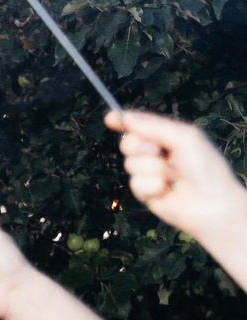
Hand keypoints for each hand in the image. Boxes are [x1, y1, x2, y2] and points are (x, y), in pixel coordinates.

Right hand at [110, 108, 246, 243]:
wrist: (210, 202)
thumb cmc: (205, 167)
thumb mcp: (184, 138)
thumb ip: (154, 126)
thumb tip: (126, 116)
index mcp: (168, 136)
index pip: (142, 125)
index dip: (124, 121)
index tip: (110, 118)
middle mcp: (157, 154)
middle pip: (129, 144)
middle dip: (140, 147)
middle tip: (158, 152)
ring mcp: (150, 173)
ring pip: (131, 165)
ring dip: (153, 169)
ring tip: (173, 176)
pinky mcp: (145, 192)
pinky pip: (135, 184)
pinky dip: (152, 186)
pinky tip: (167, 191)